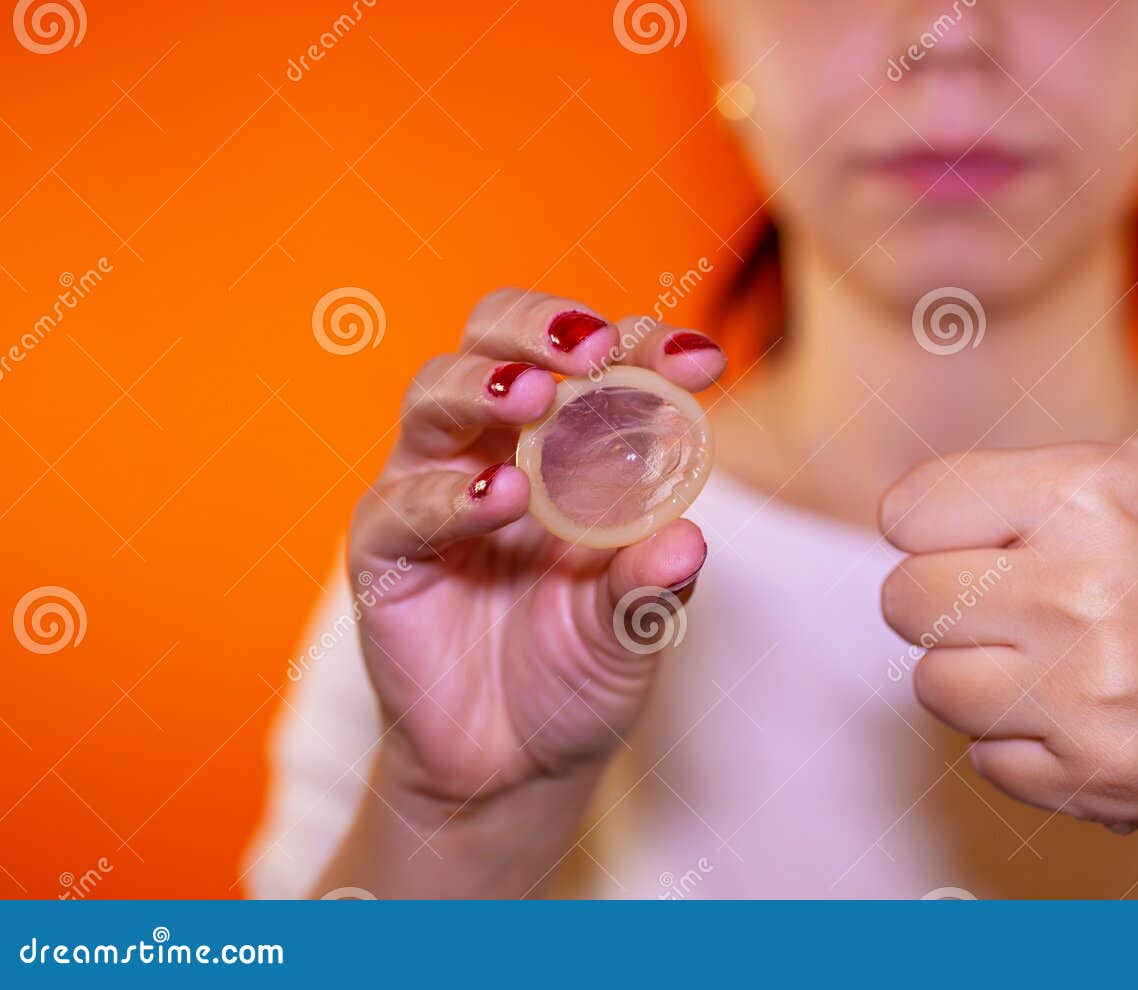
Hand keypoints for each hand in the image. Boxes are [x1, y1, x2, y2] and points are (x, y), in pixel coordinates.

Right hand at [349, 290, 722, 805]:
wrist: (515, 769)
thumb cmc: (581, 672)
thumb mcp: (636, 630)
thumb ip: (657, 584)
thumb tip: (688, 539)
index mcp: (570, 444)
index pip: (598, 361)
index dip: (645, 345)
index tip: (702, 360)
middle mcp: (497, 448)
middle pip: (494, 339)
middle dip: (541, 327)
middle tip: (591, 348)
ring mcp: (434, 492)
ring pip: (434, 396)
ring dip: (485, 385)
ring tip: (533, 400)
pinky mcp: (385, 553)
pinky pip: (401, 506)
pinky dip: (449, 495)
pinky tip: (500, 497)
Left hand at [879, 166, 1137, 893]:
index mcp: (1094, 491)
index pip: (906, 512)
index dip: (944, 522)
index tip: (1004, 529)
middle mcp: (1089, 592)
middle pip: (906, 599)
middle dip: (952, 596)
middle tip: (1033, 595)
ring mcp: (1095, 692)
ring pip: (933, 682)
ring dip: (981, 671)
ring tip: (1065, 653)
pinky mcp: (1101, 775)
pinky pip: (982, 756)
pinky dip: (1022, 742)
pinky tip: (1093, 710)